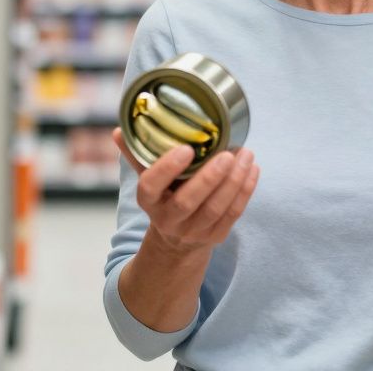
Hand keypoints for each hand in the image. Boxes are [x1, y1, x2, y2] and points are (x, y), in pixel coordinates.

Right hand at [112, 127, 259, 253]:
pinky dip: (245, 191)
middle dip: (210, 178)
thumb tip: (120, 130)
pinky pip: (233, 214)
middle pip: (188, 201)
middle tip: (227, 153)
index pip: (151, 186)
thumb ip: (138, 154)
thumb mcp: (148, 180)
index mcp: (149, 202)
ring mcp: (193, 231)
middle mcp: (168, 219)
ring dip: (234, 181)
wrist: (175, 242)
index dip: (167, 169)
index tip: (186, 149)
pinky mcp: (215, 236)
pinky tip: (253, 169)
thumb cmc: (164, 198)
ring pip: (215, 209)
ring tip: (246, 155)